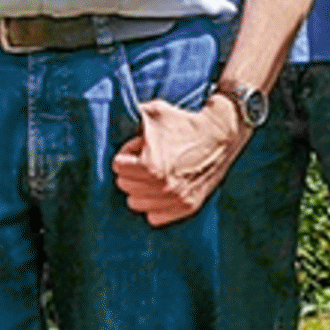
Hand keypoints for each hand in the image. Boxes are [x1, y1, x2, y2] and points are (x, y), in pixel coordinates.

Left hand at [112, 96, 245, 224]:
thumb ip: (127, 117)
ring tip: (156, 172)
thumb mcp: (153, 112)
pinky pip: (154, 217)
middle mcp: (162, 188)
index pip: (118, 167)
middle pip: (125, 185)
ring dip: (141, 188)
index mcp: (150, 167)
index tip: (141, 145)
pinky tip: (163, 188)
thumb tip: (109, 118)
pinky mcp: (187, 207)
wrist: (221, 134)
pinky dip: (155, 204)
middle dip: (132, 170)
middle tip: (150, 156)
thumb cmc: (185, 122)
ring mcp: (176, 200)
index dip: (128, 152)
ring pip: (136, 203)